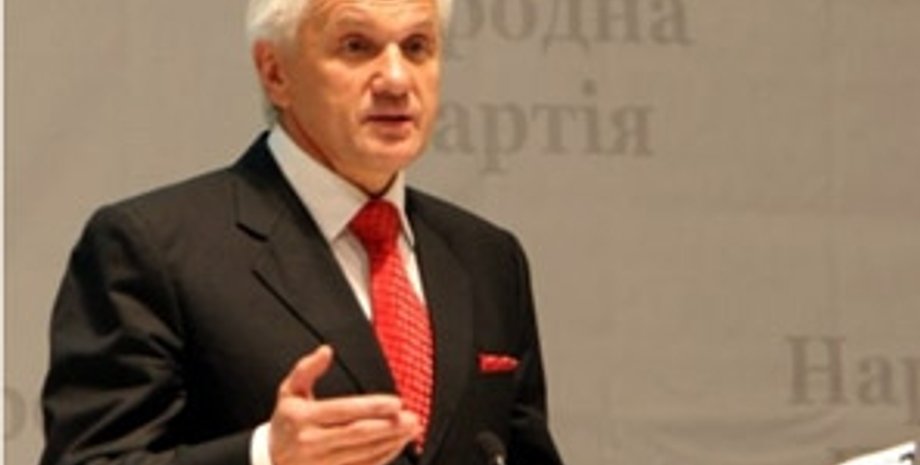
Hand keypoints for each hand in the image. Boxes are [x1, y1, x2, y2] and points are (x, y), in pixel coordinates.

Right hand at [268, 345, 420, 464]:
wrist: (268, 461)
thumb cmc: (286, 422)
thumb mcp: (288, 392)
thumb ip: (306, 369)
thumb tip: (326, 351)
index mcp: (302, 418)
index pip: (343, 411)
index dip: (372, 407)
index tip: (396, 402)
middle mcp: (310, 443)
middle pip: (357, 435)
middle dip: (389, 427)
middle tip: (412, 418)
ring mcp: (320, 464)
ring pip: (363, 454)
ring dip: (391, 442)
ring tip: (411, 430)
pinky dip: (383, 456)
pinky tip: (396, 444)